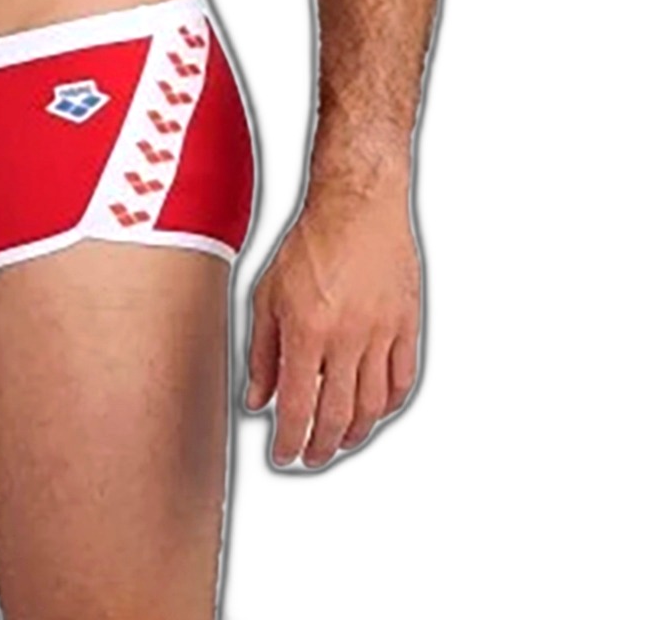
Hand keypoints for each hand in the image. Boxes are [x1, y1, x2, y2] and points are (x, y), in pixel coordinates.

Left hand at [242, 183, 420, 468]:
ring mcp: (381, 334)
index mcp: (306, 330)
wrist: (358, 207)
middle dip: (320, 447)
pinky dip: (387, 406)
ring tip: (339, 441)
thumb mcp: (268, 294)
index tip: (283, 456)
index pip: (296, 407)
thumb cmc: (311, 243)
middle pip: (336, 417)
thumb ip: (262, 352)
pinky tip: (374, 412)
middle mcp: (346, 338)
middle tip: (310, 456)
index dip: (288, 441)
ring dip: (354, 434)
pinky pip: (402, 382)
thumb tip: (257, 400)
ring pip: (372, 407)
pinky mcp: (407, 326)